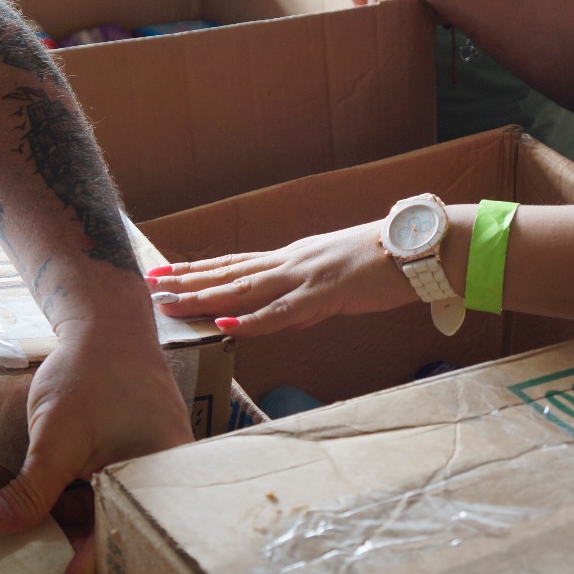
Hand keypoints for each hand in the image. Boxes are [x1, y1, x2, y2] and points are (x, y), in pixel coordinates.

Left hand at [0, 319, 192, 573]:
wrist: (107, 324)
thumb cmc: (93, 371)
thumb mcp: (57, 432)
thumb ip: (30, 485)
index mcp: (160, 482)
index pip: (115, 543)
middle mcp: (161, 485)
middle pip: (116, 538)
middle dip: (76, 564)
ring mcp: (146, 474)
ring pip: (106, 519)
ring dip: (70, 534)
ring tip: (33, 562)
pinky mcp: (128, 465)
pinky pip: (102, 499)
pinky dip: (73, 508)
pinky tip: (41, 518)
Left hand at [148, 220, 419, 335]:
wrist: (423, 248)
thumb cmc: (386, 263)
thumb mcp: (337, 278)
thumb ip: (310, 295)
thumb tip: (289, 312)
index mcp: (293, 258)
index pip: (235, 263)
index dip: (199, 268)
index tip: (166, 269)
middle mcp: (291, 262)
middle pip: (229, 273)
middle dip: (187, 281)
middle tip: (149, 284)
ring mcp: (305, 276)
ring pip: (243, 291)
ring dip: (203, 298)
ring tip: (169, 303)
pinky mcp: (325, 294)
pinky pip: (280, 313)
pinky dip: (249, 321)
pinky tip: (223, 325)